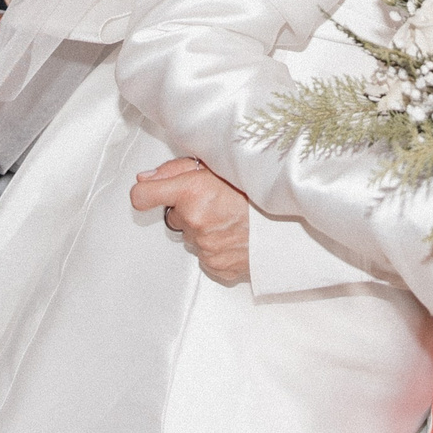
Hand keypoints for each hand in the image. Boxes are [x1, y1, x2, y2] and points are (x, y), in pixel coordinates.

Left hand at [131, 157, 251, 284]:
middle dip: (189, 210)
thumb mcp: (218, 166)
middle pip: (174, 217)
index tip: (148, 195)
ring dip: (204, 229)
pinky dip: (216, 247)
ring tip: (230, 218)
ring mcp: (205, 247)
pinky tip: (234, 235)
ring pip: (192, 237)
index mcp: (192, 192)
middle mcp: (195, 221)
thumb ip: (176, 170)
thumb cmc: (258, 191)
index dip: (145, 195)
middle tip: (216, 202)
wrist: (290, 223)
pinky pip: (206, 256)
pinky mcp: (216, 266)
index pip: (143, 197)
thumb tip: (146, 179)